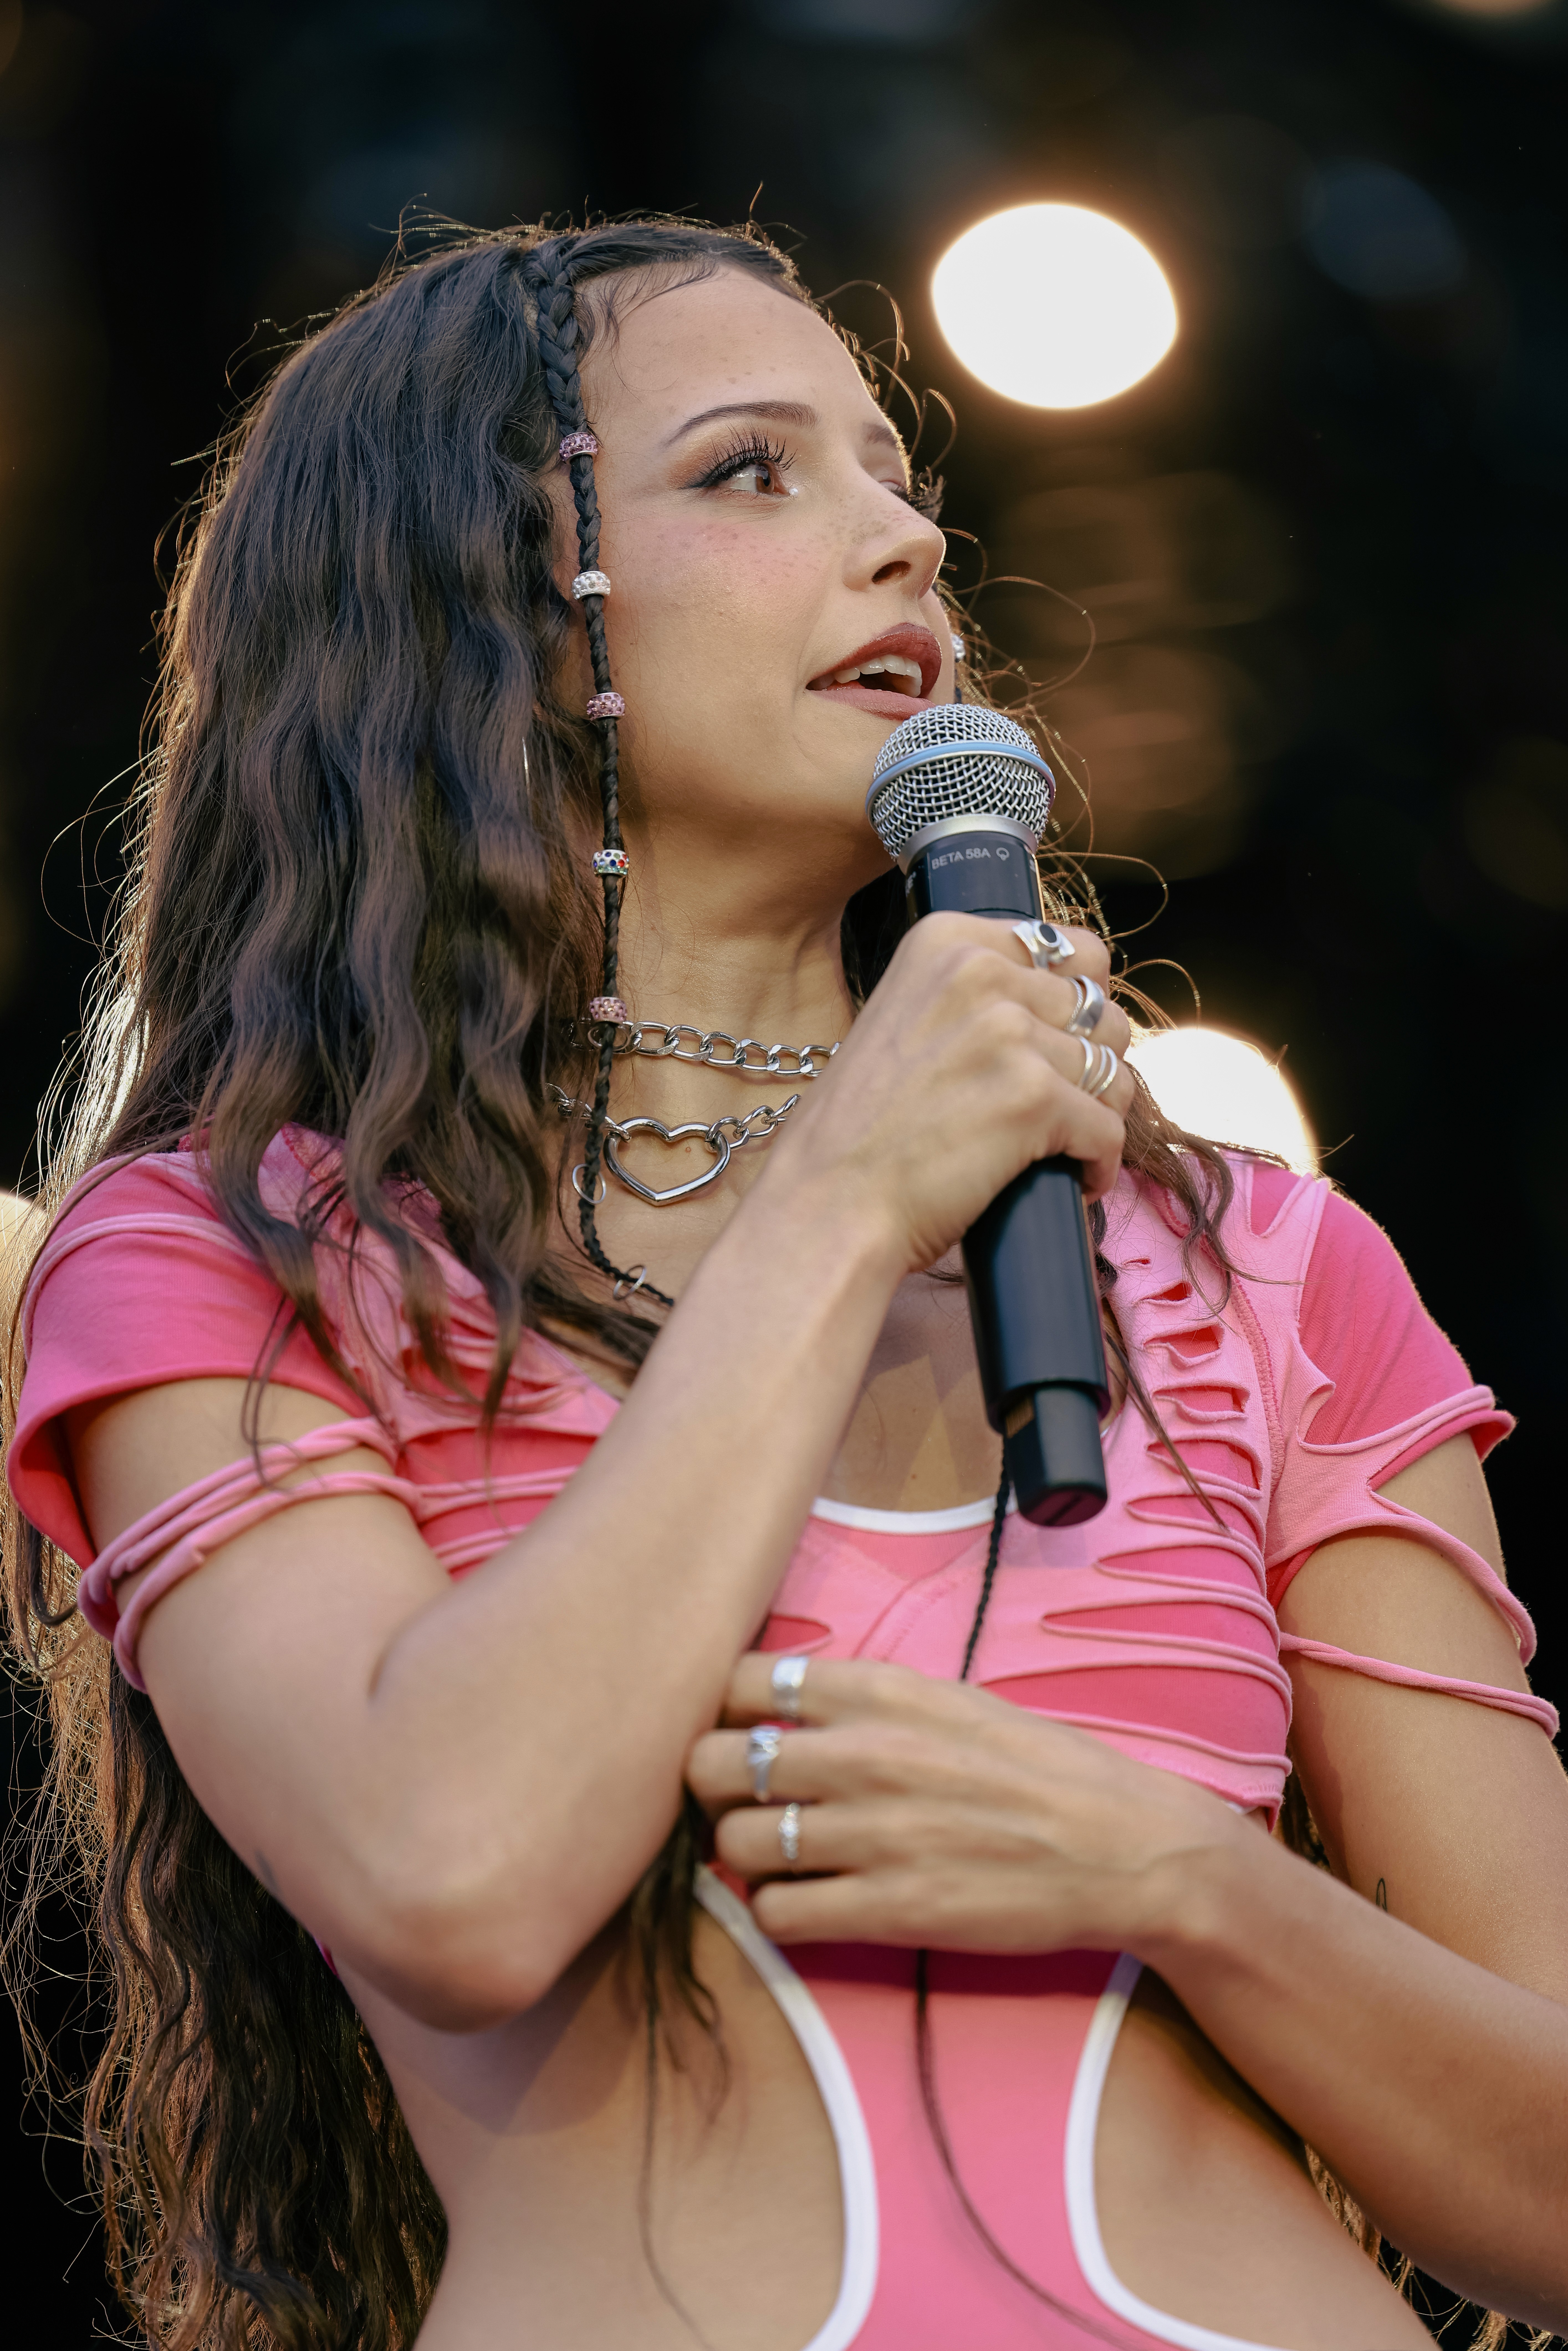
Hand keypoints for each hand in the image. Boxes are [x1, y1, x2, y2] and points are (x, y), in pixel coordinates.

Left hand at [686, 1653, 1242, 1954]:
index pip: (743, 1680)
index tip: (743, 1730)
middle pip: (716, 1763)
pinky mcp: (888, 1911)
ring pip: (736, 1842)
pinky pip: (776, 1913)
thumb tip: (792, 1712)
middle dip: (714, 1785)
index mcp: (884, 1694)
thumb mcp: (953, 1702)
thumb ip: (870, 1703)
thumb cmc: (1042, 1771)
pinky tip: (806, 1903)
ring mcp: (873, 1836)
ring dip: (742, 1853)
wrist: (1124, 1848)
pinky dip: (776, 1912)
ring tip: (775, 1858)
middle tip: (741, 1802)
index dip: (728, 1710)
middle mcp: (866, 1755)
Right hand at [754, 916, 1134, 1278]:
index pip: (1070, 948)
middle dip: (1089, 1059)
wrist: (827, 1205)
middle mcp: (979, 972)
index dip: (1074, 1003)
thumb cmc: (861, 1131)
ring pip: (1113, 1070)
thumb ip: (973, 996)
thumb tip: (1063, 1000)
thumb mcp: (905, 1019)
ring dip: (1095, 1114)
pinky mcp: (1034, 1098)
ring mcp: (1009, 1033)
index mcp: (946, 941)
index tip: (1052, 1042)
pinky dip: (1097, 1166)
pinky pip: (1110, 1132)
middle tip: (1051, 1102)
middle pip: (1099, 1007)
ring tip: (1057, 1145)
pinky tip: (1073, 1183)